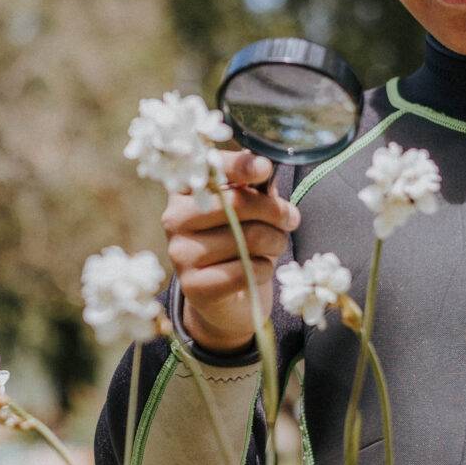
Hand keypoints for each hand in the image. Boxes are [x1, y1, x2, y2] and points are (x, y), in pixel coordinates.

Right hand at [162, 150, 297, 350]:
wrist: (228, 299)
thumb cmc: (240, 242)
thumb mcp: (250, 211)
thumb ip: (254, 188)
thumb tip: (265, 167)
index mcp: (185, 191)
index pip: (208, 169)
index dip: (238, 165)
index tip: (265, 168)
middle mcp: (174, 218)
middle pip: (234, 203)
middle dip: (274, 210)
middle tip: (291, 219)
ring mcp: (180, 253)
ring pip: (246, 238)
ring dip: (275, 241)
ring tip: (276, 244)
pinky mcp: (193, 286)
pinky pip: (245, 270)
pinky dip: (265, 269)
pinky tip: (260, 270)